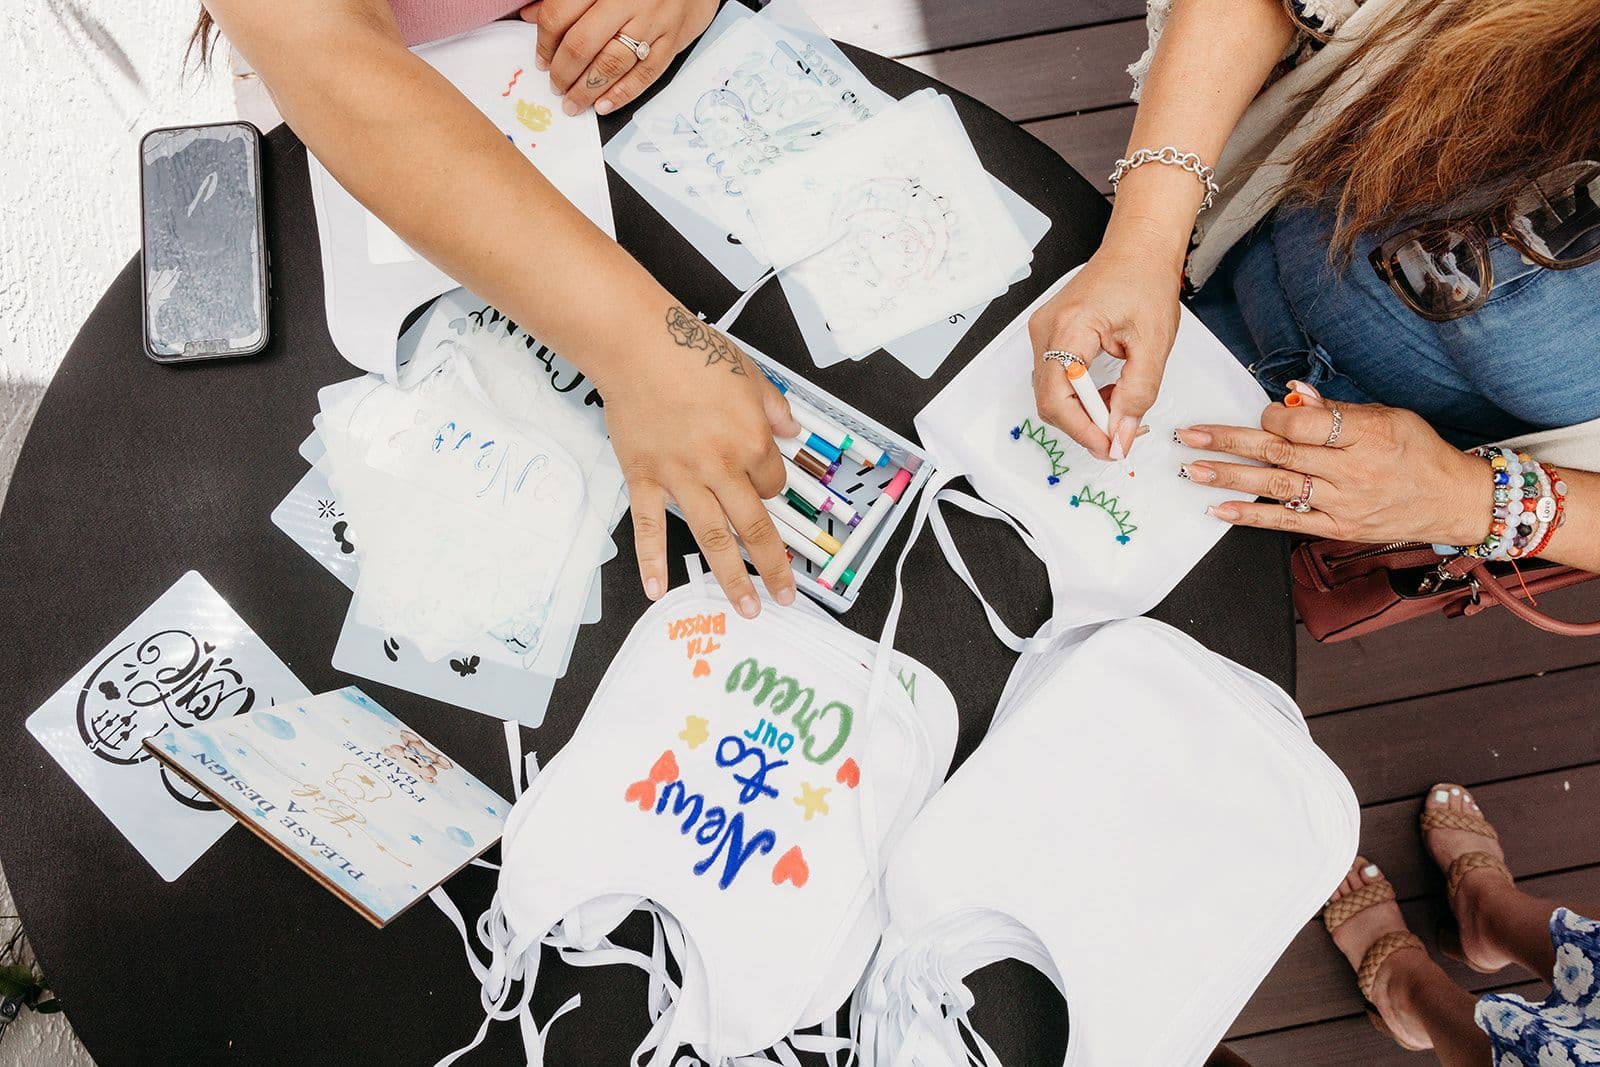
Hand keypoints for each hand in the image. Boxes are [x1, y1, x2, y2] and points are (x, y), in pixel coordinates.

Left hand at [522, 0, 716, 115]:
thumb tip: (531, 15)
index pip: (559, 16)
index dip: (545, 43)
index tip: (541, 60)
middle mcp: (627, 1)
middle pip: (582, 45)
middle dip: (563, 73)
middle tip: (556, 87)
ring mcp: (653, 22)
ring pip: (612, 64)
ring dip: (588, 90)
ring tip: (574, 103)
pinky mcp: (674, 39)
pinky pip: (646, 73)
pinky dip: (623, 93)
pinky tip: (604, 105)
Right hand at [602, 307, 801, 616]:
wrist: (638, 344)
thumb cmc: (692, 350)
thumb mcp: (750, 372)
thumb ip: (774, 407)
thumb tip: (791, 430)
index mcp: (752, 441)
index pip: (773, 484)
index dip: (772, 490)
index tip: (765, 492)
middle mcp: (722, 467)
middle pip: (754, 526)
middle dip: (774, 566)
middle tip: (784, 597)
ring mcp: (682, 477)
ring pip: (712, 537)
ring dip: (732, 577)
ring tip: (744, 608)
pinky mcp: (646, 478)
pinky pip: (651, 527)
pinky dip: (652, 561)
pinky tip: (658, 590)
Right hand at [1029, 235, 1182, 460]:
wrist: (1138, 248)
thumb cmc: (1145, 280)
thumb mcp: (1153, 343)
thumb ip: (1138, 394)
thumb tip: (1121, 434)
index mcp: (1069, 328)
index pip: (1059, 398)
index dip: (1083, 430)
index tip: (1111, 446)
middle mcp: (1046, 331)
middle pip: (1050, 400)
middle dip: (1084, 425)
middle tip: (1119, 437)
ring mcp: (1044, 332)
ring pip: (1053, 393)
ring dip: (1085, 411)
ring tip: (1120, 410)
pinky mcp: (1051, 334)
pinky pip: (1057, 378)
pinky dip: (1082, 394)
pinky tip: (1108, 393)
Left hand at [1175, 384, 1491, 546]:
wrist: (1453, 499)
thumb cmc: (1419, 452)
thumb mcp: (1388, 416)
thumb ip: (1336, 409)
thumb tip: (1292, 395)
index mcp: (1367, 435)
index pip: (1304, 424)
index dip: (1272, 418)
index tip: (1258, 414)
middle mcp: (1353, 470)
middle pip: (1280, 453)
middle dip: (1228, 442)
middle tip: (1190, 436)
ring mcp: (1343, 502)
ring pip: (1276, 487)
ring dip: (1229, 478)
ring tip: (1194, 469)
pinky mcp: (1338, 528)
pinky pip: (1286, 522)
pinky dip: (1250, 516)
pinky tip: (1219, 509)